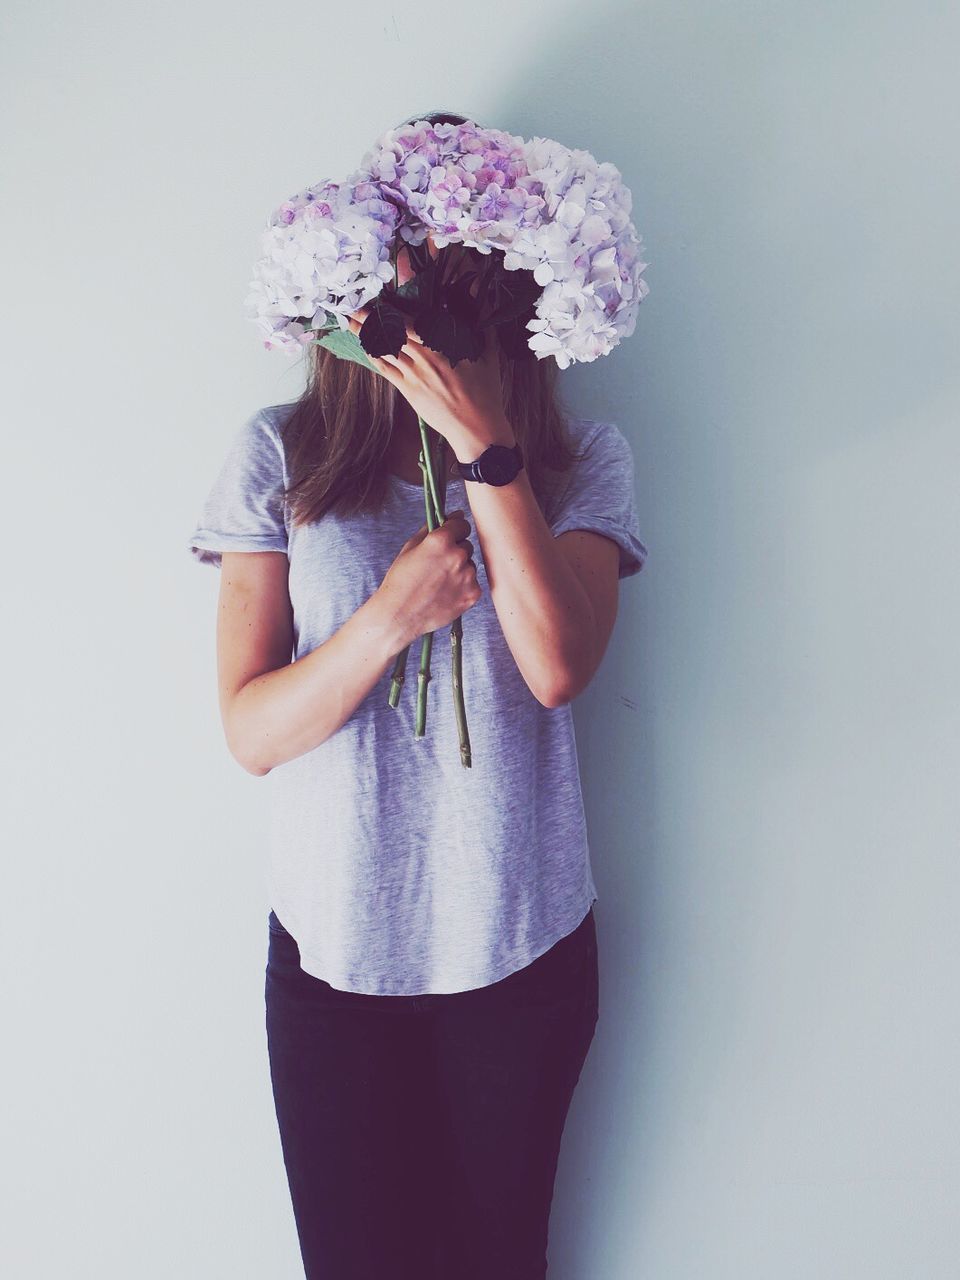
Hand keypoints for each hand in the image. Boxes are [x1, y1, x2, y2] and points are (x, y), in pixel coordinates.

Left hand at [345, 305, 514, 455]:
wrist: (475, 428)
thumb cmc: (485, 391)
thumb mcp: (488, 352)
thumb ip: (481, 323)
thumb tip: (480, 296)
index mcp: (445, 342)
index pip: (417, 311)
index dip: (402, 290)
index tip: (390, 273)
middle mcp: (425, 354)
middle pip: (392, 326)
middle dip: (371, 312)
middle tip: (354, 298)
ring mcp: (414, 372)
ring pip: (383, 345)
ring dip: (365, 331)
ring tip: (349, 318)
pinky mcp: (407, 389)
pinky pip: (385, 367)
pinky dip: (374, 354)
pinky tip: (365, 345)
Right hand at [375, 510, 481, 645]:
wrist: (400, 614)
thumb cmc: (401, 580)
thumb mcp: (410, 547)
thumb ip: (432, 529)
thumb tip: (452, 515)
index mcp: (441, 540)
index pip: (462, 524)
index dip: (455, 530)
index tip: (451, 536)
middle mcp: (458, 556)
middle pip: (466, 546)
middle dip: (455, 552)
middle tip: (437, 567)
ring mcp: (468, 576)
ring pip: (470, 566)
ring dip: (459, 570)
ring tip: (439, 583)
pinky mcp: (473, 594)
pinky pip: (472, 584)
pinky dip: (462, 587)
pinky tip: (445, 593)